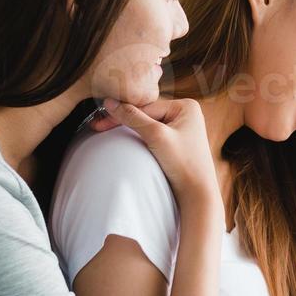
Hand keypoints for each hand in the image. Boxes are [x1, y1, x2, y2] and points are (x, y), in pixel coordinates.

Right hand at [92, 96, 214, 201]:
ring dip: (130, 129)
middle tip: (98, 127)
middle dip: (124, 121)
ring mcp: (182, 128)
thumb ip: (133, 118)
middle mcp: (186, 114)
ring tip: (107, 131)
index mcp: (186, 106)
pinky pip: (153, 135)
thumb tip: (110, 102)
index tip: (99, 122)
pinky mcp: (177, 142)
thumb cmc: (184, 164)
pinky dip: (139, 138)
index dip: (122, 114)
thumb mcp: (156, 136)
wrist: (197, 193)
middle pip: (147, 114)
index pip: (146, 107)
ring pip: (148, 125)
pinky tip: (125, 139)